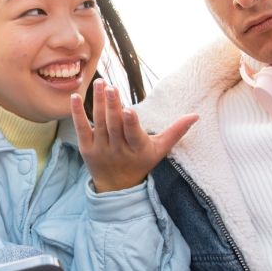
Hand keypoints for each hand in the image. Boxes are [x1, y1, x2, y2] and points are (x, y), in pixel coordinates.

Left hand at [72, 80, 196, 192]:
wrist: (117, 187)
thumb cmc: (141, 163)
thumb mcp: (160, 149)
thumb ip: (176, 131)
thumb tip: (196, 115)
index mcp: (137, 149)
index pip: (133, 134)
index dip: (130, 123)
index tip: (129, 109)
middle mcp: (118, 149)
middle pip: (114, 126)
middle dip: (112, 106)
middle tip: (110, 87)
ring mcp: (101, 149)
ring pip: (99, 124)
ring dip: (98, 103)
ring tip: (99, 83)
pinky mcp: (87, 148)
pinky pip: (81, 129)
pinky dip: (77, 114)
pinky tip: (75, 96)